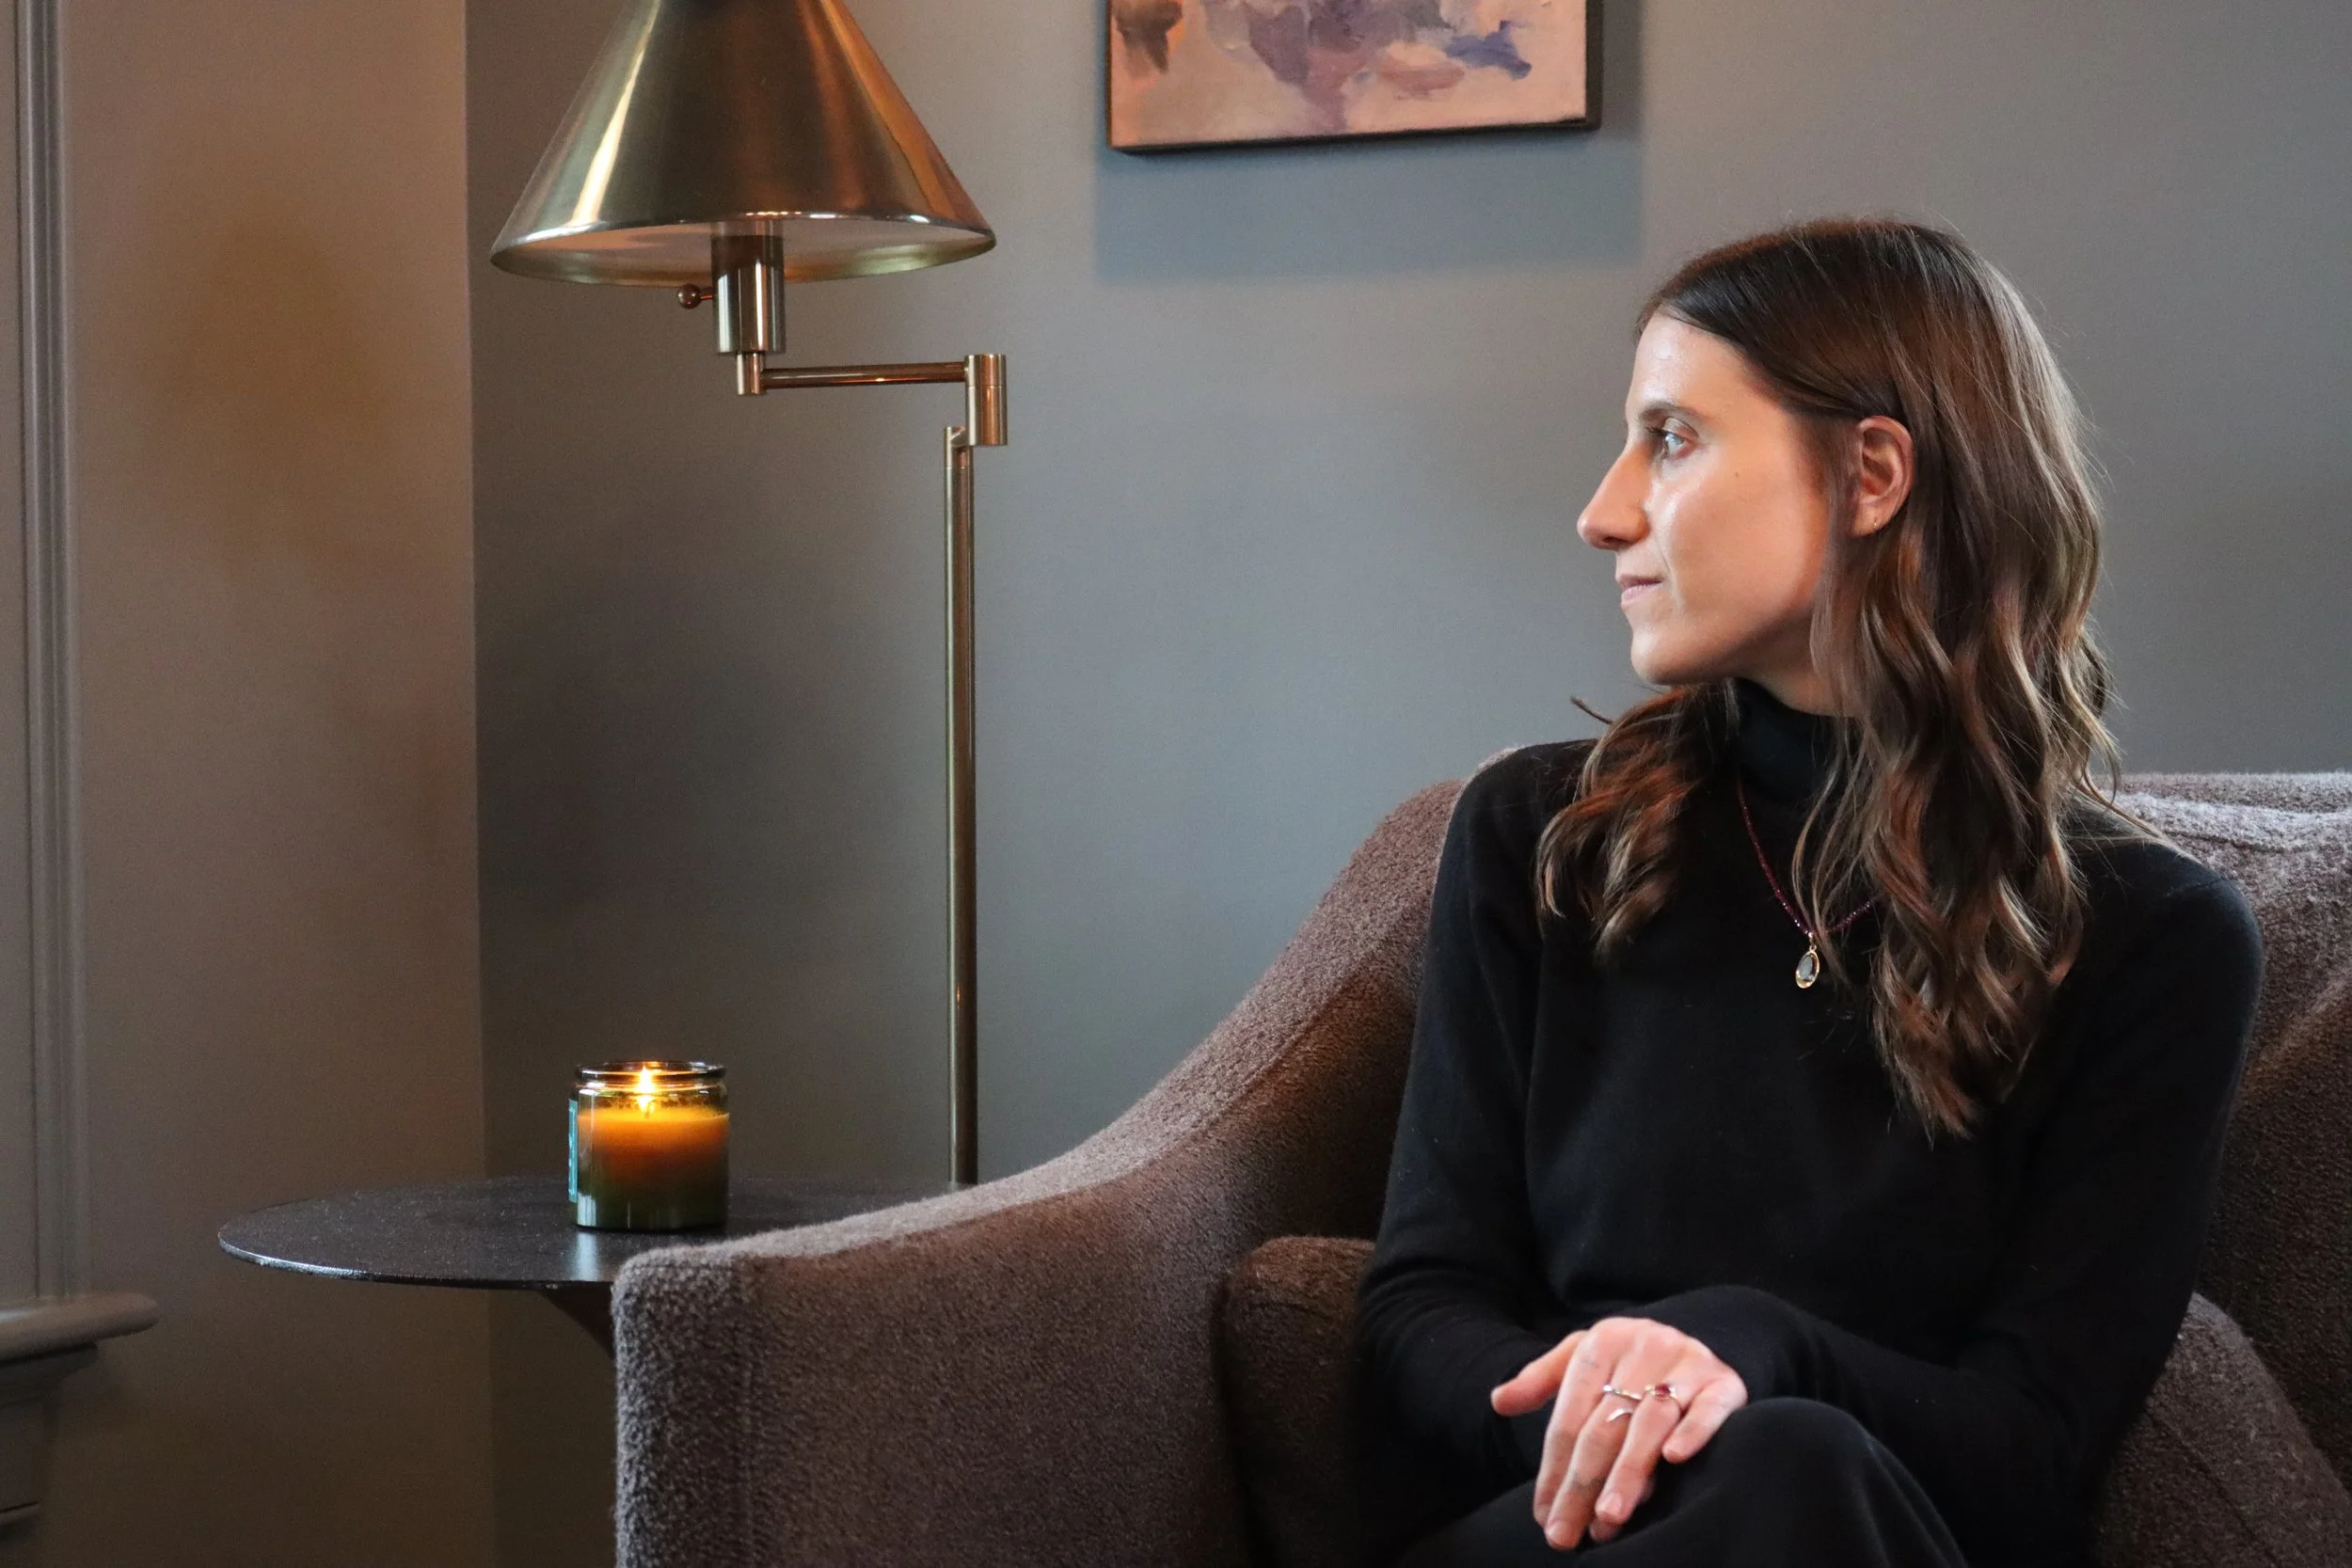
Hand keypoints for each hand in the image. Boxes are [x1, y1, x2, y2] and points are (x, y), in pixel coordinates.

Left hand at [1490, 1317, 1747, 1549]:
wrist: (1705, 1329)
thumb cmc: (1632, 1357)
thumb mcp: (1584, 1355)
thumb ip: (1541, 1379)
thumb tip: (1498, 1402)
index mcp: (1602, 1343)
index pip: (1570, 1418)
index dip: (1554, 1470)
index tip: (1544, 1516)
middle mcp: (1643, 1350)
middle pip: (1604, 1427)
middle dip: (1582, 1485)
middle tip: (1568, 1532)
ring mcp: (1686, 1365)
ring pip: (1650, 1423)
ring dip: (1628, 1472)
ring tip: (1608, 1517)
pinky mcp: (1724, 1382)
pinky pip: (1709, 1408)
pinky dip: (1693, 1432)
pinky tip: (1674, 1460)